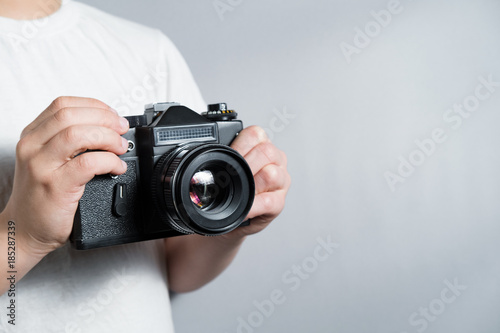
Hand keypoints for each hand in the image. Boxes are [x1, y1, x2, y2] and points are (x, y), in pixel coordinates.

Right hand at [2, 97, 128, 257]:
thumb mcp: (47, 160)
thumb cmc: (41, 197)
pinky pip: (88, 163)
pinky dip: (109, 161)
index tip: (113, 115)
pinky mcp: (55, 185)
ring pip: (78, 135)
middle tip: (122, 129)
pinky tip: (117, 167)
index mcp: (32, 136)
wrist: (24, 230)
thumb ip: (69, 142)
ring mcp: (42, 166)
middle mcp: (33, 147)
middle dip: (105, 118)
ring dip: (108, 137)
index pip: (63, 105)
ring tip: (120, 147)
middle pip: (71, 115)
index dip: (94, 106)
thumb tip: (108, 128)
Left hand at [228, 126, 290, 237]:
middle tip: (228, 176)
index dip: (239, 145)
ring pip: (271, 174)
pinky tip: (244, 209)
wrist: (235, 218)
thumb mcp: (230, 166)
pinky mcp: (279, 202)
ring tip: (238, 192)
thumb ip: (225, 155)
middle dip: (244, 164)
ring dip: (251, 184)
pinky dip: (253, 205)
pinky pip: (268, 201)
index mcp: (263, 146)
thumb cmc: (233, 188)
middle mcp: (276, 160)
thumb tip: (207, 150)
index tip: (224, 156)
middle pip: (266, 152)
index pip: (255, 135)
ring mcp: (281, 181)